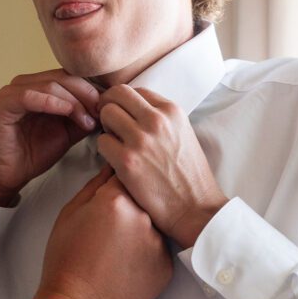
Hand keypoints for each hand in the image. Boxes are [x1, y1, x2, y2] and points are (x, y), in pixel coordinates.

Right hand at [0, 70, 99, 205]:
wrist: (11, 176)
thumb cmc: (36, 153)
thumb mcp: (69, 131)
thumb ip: (83, 115)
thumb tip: (107, 105)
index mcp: (38, 85)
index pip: (69, 75)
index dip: (90, 89)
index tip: (106, 108)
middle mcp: (23, 83)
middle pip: (62, 76)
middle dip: (85, 94)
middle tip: (100, 112)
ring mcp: (10, 92)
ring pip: (49, 84)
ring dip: (73, 101)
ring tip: (86, 120)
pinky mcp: (1, 105)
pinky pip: (29, 96)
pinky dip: (51, 102)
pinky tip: (67, 112)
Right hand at [30, 167, 172, 298]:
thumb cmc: (67, 260)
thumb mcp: (70, 213)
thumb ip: (94, 186)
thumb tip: (111, 167)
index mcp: (115, 200)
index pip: (125, 176)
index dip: (116, 187)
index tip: (110, 197)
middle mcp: (141, 217)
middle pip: (141, 199)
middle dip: (128, 208)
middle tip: (109, 228)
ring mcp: (157, 242)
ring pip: (151, 223)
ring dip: (139, 230)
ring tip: (116, 249)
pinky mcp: (166, 265)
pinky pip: (158, 249)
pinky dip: (146, 252)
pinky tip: (126, 263)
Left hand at [97, 85, 227, 248]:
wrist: (196, 208)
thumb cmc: (189, 175)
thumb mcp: (183, 133)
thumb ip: (161, 117)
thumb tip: (134, 109)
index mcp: (172, 111)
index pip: (136, 90)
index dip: (124, 102)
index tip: (122, 114)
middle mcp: (157, 120)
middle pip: (117, 94)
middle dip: (108, 106)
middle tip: (109, 123)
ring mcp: (140, 139)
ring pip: (106, 114)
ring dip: (105, 127)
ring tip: (114, 142)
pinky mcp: (126, 161)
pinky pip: (101, 142)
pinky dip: (104, 150)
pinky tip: (116, 160)